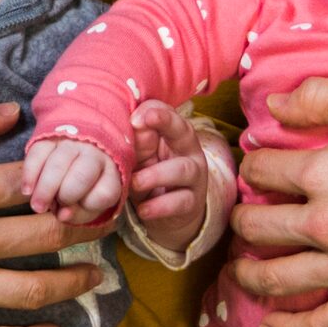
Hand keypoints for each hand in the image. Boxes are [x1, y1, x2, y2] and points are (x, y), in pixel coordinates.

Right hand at [22, 135, 122, 221]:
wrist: (81, 146)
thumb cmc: (85, 184)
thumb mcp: (90, 202)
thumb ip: (79, 213)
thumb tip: (62, 215)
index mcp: (111, 173)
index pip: (104, 193)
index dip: (88, 204)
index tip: (76, 209)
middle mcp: (94, 155)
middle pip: (81, 176)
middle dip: (65, 196)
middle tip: (54, 208)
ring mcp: (72, 143)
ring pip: (57, 164)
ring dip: (44, 189)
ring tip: (37, 206)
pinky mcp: (50, 137)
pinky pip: (38, 153)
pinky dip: (30, 174)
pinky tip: (27, 190)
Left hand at [125, 100, 212, 228]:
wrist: (169, 215)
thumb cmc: (150, 176)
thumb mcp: (140, 157)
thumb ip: (138, 142)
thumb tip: (133, 124)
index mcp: (174, 135)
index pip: (168, 114)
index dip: (153, 111)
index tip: (134, 117)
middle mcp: (189, 151)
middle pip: (184, 131)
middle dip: (165, 122)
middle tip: (138, 123)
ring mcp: (194, 177)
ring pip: (182, 168)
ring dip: (155, 174)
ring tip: (135, 182)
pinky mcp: (192, 203)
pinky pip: (180, 201)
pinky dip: (159, 206)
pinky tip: (143, 209)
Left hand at [229, 77, 327, 326]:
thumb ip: (322, 94)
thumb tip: (274, 106)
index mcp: (323, 173)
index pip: (260, 171)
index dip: (256, 164)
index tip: (262, 167)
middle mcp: (326, 225)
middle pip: (256, 226)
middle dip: (244, 216)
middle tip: (247, 214)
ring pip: (273, 277)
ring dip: (248, 271)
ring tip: (242, 266)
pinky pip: (317, 324)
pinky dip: (287, 326)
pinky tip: (270, 322)